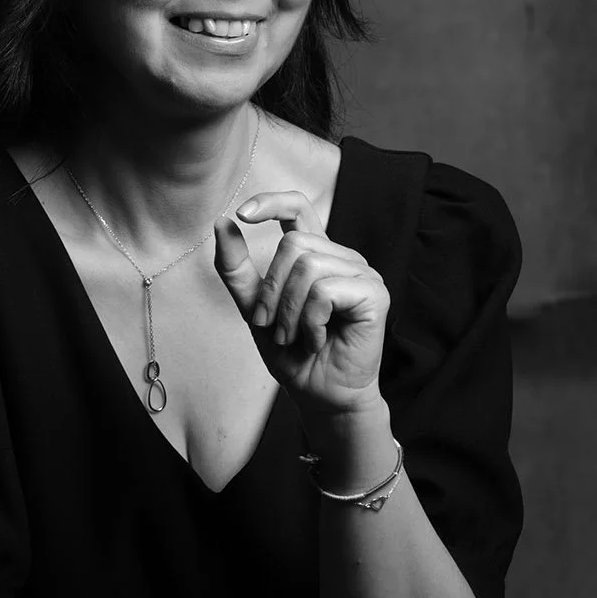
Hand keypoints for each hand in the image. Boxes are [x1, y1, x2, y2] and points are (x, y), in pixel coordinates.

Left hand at [213, 190, 389, 420]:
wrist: (319, 395)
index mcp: (316, 254)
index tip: (242, 214)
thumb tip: (222, 223)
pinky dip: (310, 320)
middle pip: (294, 243)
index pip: (298, 207)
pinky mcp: (374, 294)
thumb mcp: (253, 307)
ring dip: (289, 311)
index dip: (271, 202)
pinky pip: (326, 291)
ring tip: (295, 336)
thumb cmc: (293, 354)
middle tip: (274, 325)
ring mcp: (362, 273)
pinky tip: (317, 338)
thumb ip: (237, 269)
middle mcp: (342, 258)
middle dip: (272, 290)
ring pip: (308, 266)